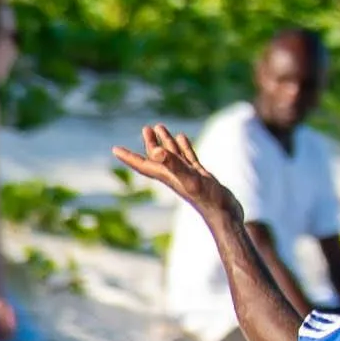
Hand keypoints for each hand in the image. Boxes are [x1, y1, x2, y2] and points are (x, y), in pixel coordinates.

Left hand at [114, 123, 235, 219]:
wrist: (224, 213)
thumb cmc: (207, 199)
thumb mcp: (189, 178)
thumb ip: (173, 165)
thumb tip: (156, 151)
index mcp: (167, 176)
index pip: (143, 164)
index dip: (129, 157)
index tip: (115, 149)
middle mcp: (174, 175)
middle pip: (157, 157)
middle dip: (149, 143)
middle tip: (146, 128)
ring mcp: (188, 175)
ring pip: (173, 155)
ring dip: (166, 142)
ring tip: (160, 127)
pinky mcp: (199, 175)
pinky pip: (188, 157)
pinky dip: (184, 146)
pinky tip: (182, 137)